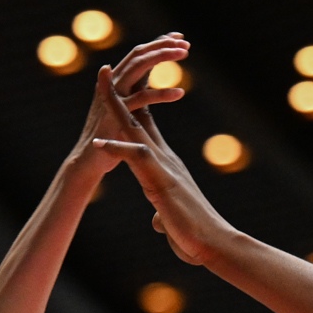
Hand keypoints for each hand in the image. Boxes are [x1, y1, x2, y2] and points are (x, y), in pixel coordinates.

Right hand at [75, 35, 189, 169]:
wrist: (90, 158)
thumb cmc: (111, 135)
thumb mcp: (126, 108)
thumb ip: (136, 92)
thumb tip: (149, 79)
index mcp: (116, 80)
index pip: (139, 54)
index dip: (158, 43)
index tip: (179, 37)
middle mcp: (112, 83)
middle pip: (138, 54)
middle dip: (162, 45)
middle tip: (185, 43)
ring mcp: (112, 96)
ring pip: (138, 67)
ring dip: (162, 57)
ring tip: (184, 54)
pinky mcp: (115, 114)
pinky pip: (141, 99)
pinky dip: (161, 94)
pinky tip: (180, 92)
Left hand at [90, 87, 236, 269]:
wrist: (214, 243)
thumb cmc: (195, 236)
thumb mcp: (172, 221)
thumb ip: (162, 214)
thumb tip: (158, 221)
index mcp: (166, 164)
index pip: (147, 126)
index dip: (132, 105)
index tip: (122, 86)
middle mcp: (165, 158)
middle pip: (139, 117)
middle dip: (121, 92)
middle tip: (105, 69)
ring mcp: (163, 167)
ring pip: (136, 128)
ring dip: (116, 106)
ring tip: (101, 85)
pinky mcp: (161, 181)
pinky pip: (137, 159)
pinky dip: (117, 149)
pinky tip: (98, 142)